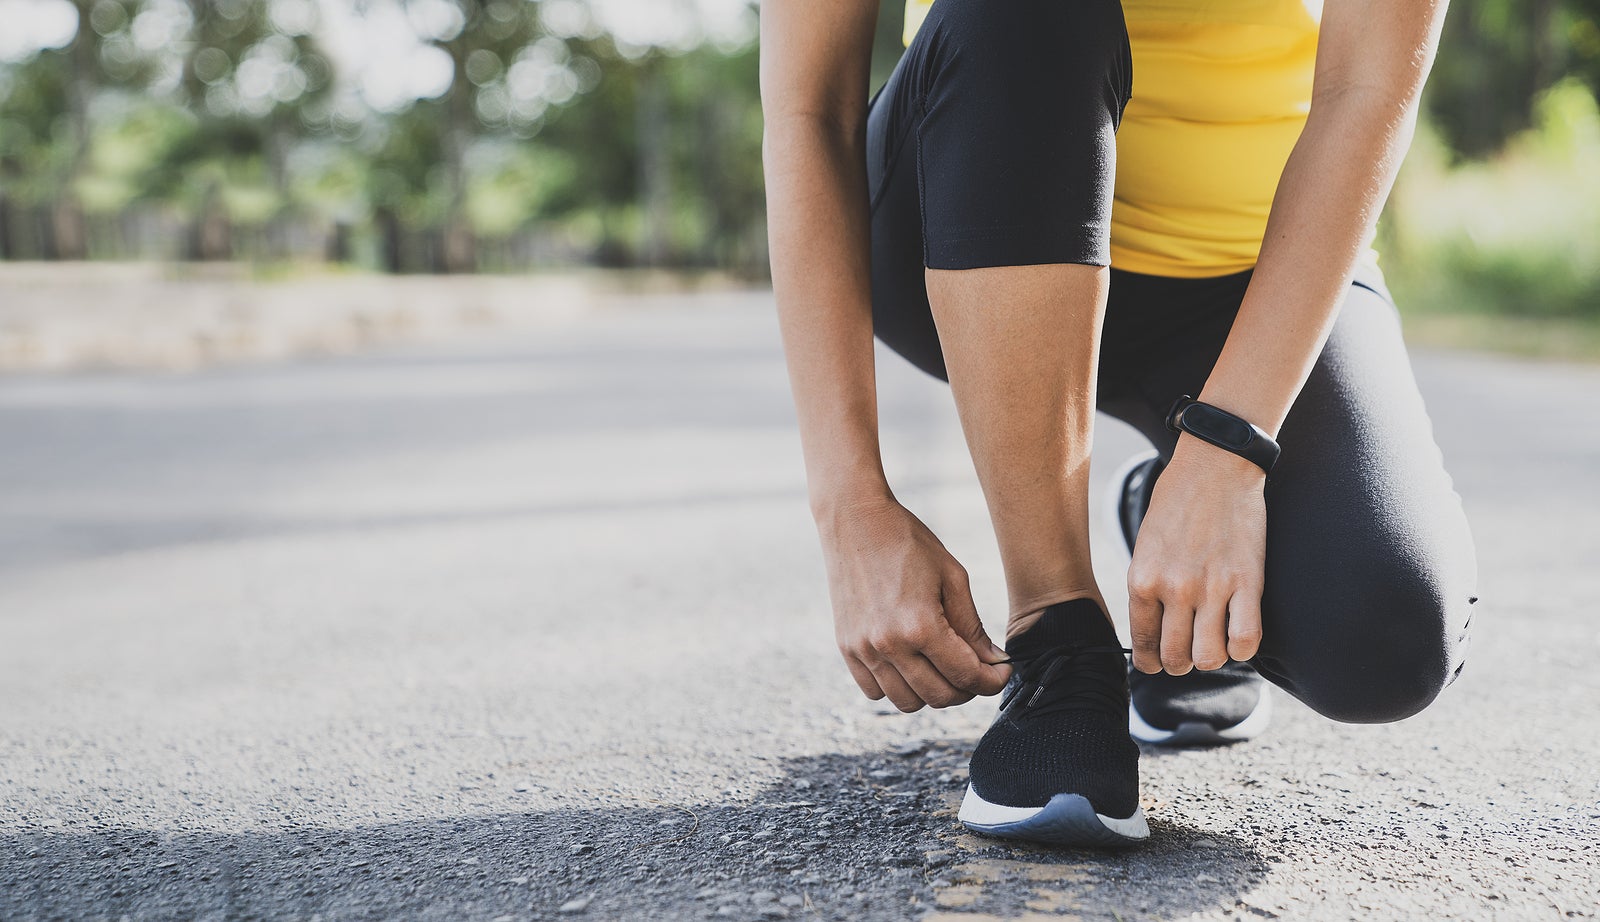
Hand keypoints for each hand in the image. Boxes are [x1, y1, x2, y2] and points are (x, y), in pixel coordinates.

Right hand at [817, 494, 1011, 710]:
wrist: (855, 520)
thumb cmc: (908, 542)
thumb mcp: (952, 577)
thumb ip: (972, 626)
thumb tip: (993, 662)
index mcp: (920, 626)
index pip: (966, 676)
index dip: (993, 681)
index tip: (1002, 672)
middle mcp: (889, 645)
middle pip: (939, 696)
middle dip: (968, 689)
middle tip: (978, 670)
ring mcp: (863, 649)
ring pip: (907, 702)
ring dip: (933, 692)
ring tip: (944, 668)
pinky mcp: (847, 648)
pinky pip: (875, 692)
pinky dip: (898, 687)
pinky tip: (912, 665)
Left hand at [1126, 438, 1266, 673]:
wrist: (1214, 466)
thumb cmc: (1176, 504)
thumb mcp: (1146, 547)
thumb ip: (1148, 587)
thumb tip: (1154, 630)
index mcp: (1142, 580)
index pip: (1143, 644)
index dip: (1151, 662)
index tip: (1158, 662)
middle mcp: (1174, 589)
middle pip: (1176, 659)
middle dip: (1181, 664)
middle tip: (1188, 653)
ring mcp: (1211, 588)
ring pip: (1209, 658)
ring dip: (1211, 658)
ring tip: (1214, 642)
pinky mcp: (1248, 582)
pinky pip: (1246, 640)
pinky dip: (1242, 648)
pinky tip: (1238, 634)